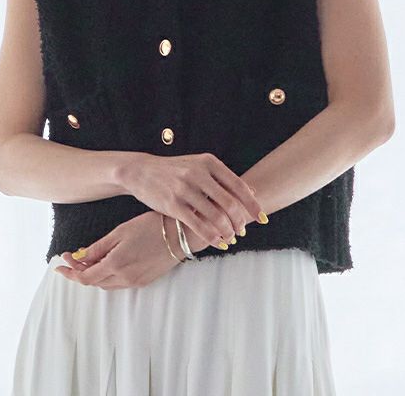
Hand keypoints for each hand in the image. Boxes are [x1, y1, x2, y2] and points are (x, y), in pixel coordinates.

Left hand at [53, 211, 188, 289]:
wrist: (180, 234)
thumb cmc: (151, 227)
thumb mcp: (121, 232)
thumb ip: (99, 247)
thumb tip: (81, 256)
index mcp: (116, 264)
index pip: (85, 277)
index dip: (70, 272)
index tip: (60, 264)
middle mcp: (124, 278)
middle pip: (94, 282)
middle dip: (80, 272)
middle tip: (72, 259)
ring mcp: (135, 282)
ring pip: (106, 284)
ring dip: (93, 275)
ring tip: (86, 260)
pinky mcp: (144, 281)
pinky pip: (119, 283)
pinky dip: (107, 276)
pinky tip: (106, 264)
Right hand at [119, 152, 263, 248]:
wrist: (141, 171)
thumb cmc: (174, 170)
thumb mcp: (199, 165)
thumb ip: (222, 177)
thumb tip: (250, 191)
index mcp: (208, 162)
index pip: (238, 186)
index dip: (252, 204)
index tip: (262, 218)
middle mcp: (198, 174)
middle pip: (230, 203)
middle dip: (240, 221)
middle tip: (243, 231)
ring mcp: (185, 189)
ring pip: (216, 216)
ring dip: (227, 231)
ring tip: (231, 238)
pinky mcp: (173, 205)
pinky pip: (198, 225)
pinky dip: (212, 237)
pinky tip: (218, 242)